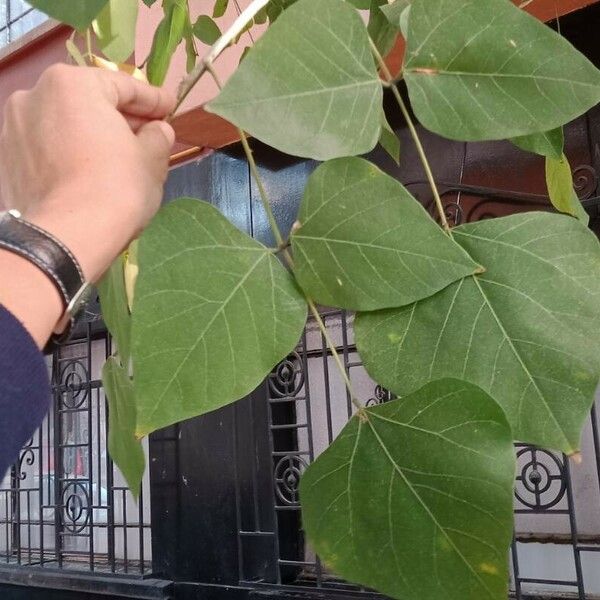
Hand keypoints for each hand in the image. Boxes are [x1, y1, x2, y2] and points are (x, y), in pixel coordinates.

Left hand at [0, 63, 175, 281]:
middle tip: (148, 136)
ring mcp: (12, 129)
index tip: (170, 108)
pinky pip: (47, 150)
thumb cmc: (117, 188)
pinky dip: (69, 155)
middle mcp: (33, 96)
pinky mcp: (6, 161)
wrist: (67, 237)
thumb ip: (158, 136)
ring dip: (92, 136)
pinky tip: (88, 174)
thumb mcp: (152, 160)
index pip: (122, 85)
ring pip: (65, 126)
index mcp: (72, 85)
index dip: (153, 99)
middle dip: (120, 119)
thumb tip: (157, 130)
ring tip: (117, 158)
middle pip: (89, 103)